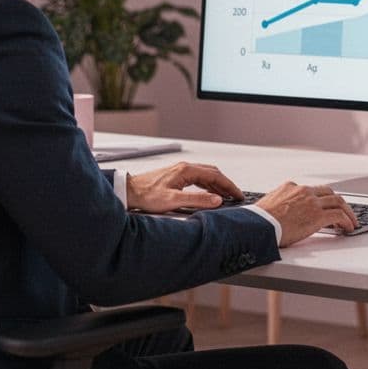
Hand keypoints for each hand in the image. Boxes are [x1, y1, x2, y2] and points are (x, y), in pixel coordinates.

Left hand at [127, 161, 243, 213]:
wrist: (129, 191)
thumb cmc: (146, 195)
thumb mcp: (173, 201)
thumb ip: (197, 200)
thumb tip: (217, 200)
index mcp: (186, 170)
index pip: (215, 176)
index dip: (229, 186)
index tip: (238, 195)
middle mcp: (185, 167)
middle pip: (212, 173)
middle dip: (226, 184)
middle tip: (235, 196)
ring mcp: (180, 171)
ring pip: (205, 175)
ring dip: (217, 185)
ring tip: (226, 196)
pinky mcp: (176, 176)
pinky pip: (198, 178)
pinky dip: (208, 185)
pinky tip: (208, 193)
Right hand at [254, 182, 357, 245]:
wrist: (258, 226)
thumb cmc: (258, 220)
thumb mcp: (268, 205)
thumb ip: (279, 205)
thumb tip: (280, 215)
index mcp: (290, 187)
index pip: (312, 190)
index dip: (321, 199)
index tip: (325, 207)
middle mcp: (303, 191)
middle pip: (329, 193)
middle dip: (338, 202)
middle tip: (344, 212)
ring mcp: (312, 202)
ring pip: (338, 201)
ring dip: (347, 212)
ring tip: (351, 222)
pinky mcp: (318, 215)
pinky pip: (339, 216)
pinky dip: (347, 221)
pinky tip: (348, 228)